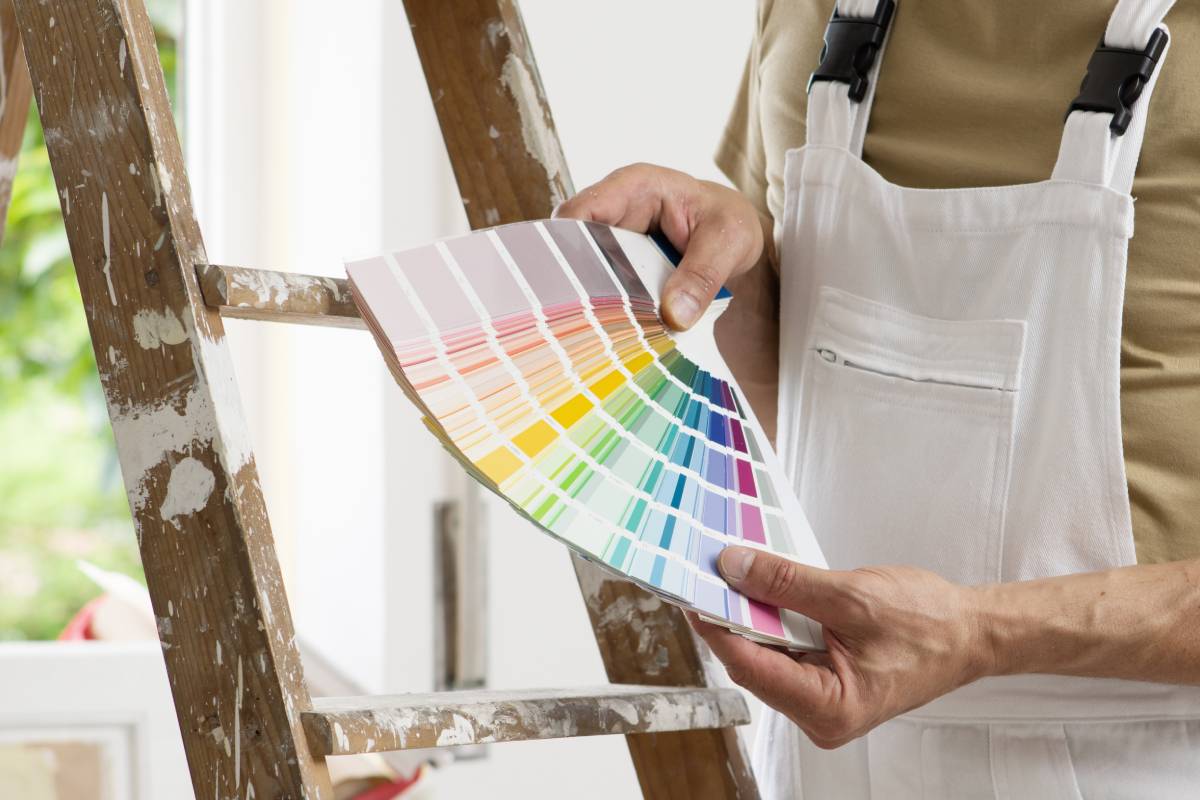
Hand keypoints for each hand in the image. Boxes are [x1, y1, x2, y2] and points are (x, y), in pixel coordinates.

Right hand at [554, 163, 768, 329]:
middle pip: (571, 248)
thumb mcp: (729, 242)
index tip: (569, 285)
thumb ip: (704, 275)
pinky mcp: (618, 271)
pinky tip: (617, 336)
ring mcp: (612, 244)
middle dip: (576, 285)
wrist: (733, 239)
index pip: (579, 211)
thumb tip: (674, 315)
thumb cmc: (728, 224)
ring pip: (582, 275)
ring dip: (592, 305)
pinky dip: (609, 313)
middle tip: (588, 323)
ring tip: (602, 336)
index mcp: (633, 188)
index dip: (564, 245)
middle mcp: (613, 213)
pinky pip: (602, 292)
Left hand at [690, 547, 991, 748]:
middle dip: (732, 617)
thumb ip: (787, 583)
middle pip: (753, 662)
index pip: (751, 666)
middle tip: (710, 573)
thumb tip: (736, 569)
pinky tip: (766, 591)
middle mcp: (820, 714)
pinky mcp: (825, 681)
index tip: (693, 593)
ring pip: (766, 654)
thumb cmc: (930, 625)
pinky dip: (774, 620)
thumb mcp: (851, 596)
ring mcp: (822, 700)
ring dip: (752, 616)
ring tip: (737, 575)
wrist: (971, 632)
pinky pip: (784, 650)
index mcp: (829, 707)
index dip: (717, 627)